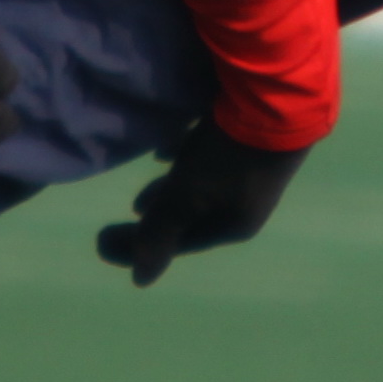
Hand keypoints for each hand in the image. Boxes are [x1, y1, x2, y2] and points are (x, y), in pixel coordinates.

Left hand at [95, 119, 308, 286]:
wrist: (277, 102)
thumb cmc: (228, 157)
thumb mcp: (187, 196)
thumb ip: (162, 233)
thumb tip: (141, 279)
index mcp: (235, 223)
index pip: (183, 244)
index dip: (143, 247)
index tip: (105, 243)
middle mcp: (246, 201)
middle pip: (193, 217)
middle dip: (159, 220)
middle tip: (129, 216)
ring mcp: (250, 169)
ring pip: (201, 188)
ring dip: (169, 193)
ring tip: (143, 196)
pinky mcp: (249, 138)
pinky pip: (207, 157)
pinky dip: (182, 161)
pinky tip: (165, 151)